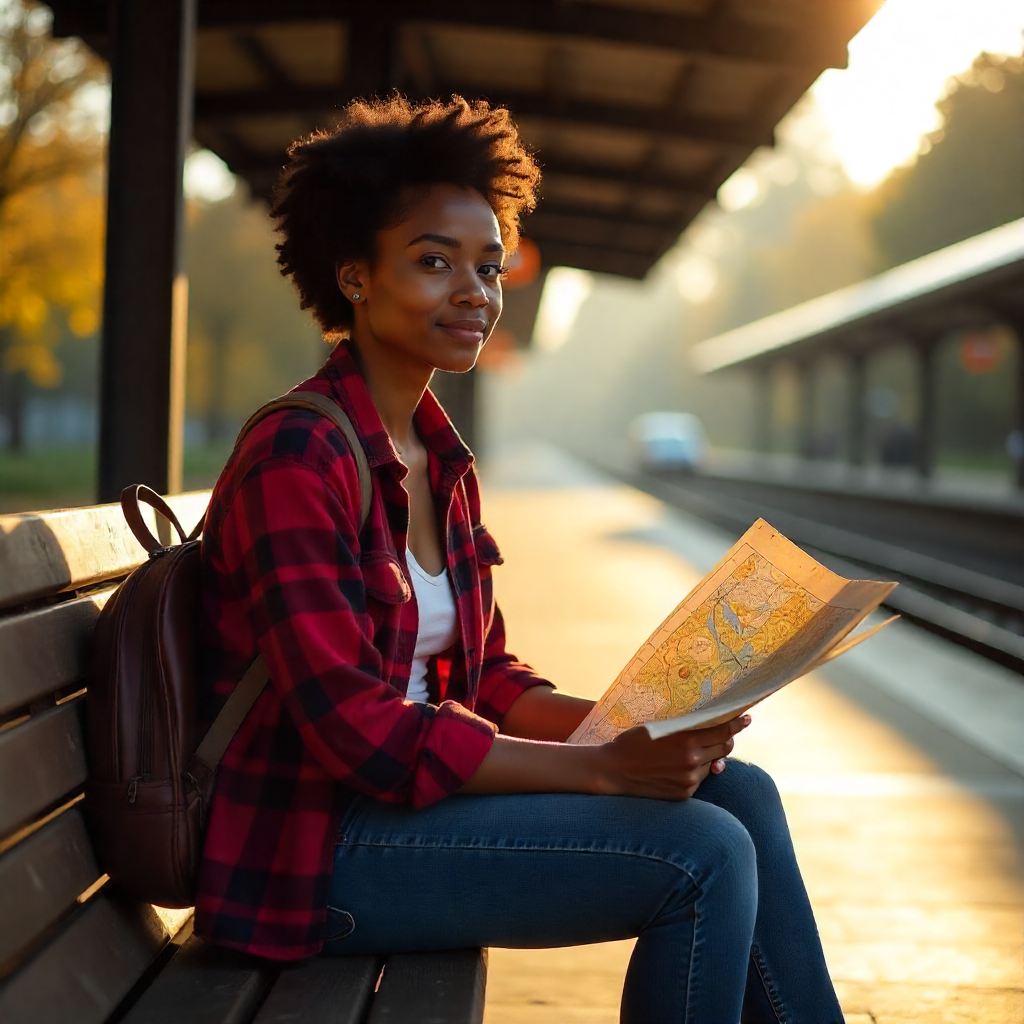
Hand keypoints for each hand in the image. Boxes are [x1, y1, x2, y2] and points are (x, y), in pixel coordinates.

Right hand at [595, 715, 750, 799]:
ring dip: (709, 755)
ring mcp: (689, 780)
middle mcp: (692, 761)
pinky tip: (680, 765)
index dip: (736, 723)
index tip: (746, 717)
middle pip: (723, 748)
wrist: (613, 771)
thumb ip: (686, 728)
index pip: (722, 731)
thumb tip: (710, 726)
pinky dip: (696, 770)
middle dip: (728, 739)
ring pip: (712, 764)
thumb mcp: (659, 727)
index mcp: (685, 740)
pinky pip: (699, 778)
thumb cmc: (632, 742)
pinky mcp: (684, 794)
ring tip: (696, 748)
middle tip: (727, 731)